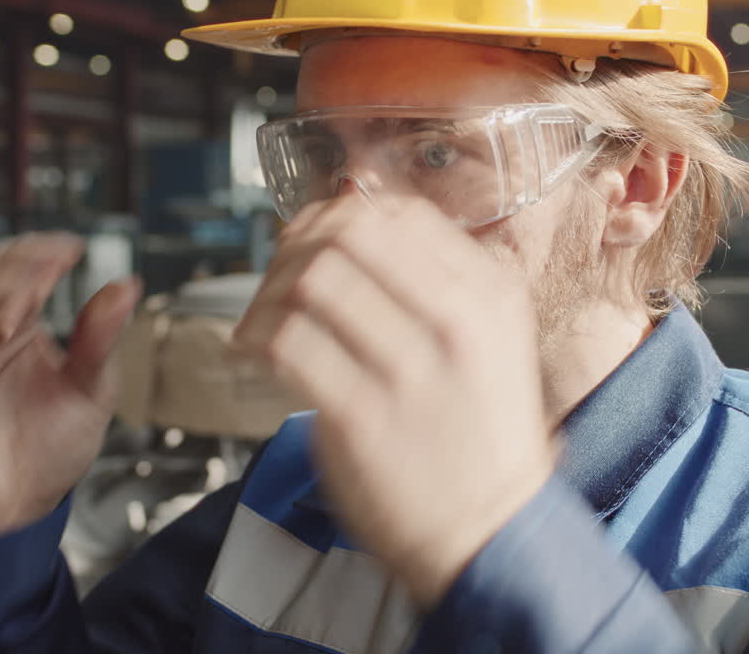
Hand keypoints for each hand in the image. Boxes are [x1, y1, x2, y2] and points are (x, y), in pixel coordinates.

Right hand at [0, 232, 139, 539]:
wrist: (20, 512)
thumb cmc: (50, 451)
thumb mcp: (92, 391)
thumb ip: (101, 340)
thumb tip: (125, 286)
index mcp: (16, 330)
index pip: (14, 271)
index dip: (38, 252)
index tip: (74, 248)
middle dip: (16, 265)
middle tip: (53, 265)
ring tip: (33, 292)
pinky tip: (6, 329)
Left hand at [234, 197, 556, 606]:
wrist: (491, 534)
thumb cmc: (479, 436)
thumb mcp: (491, 342)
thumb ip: (436, 283)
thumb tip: (352, 222)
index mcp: (488, 295)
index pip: (398, 214)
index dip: (340, 215)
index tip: (316, 237)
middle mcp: (456, 321)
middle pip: (348, 234)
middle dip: (299, 243)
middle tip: (280, 271)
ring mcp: (409, 369)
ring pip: (312, 280)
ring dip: (271, 289)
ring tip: (263, 315)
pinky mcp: (361, 417)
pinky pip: (288, 343)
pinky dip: (258, 335)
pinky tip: (257, 348)